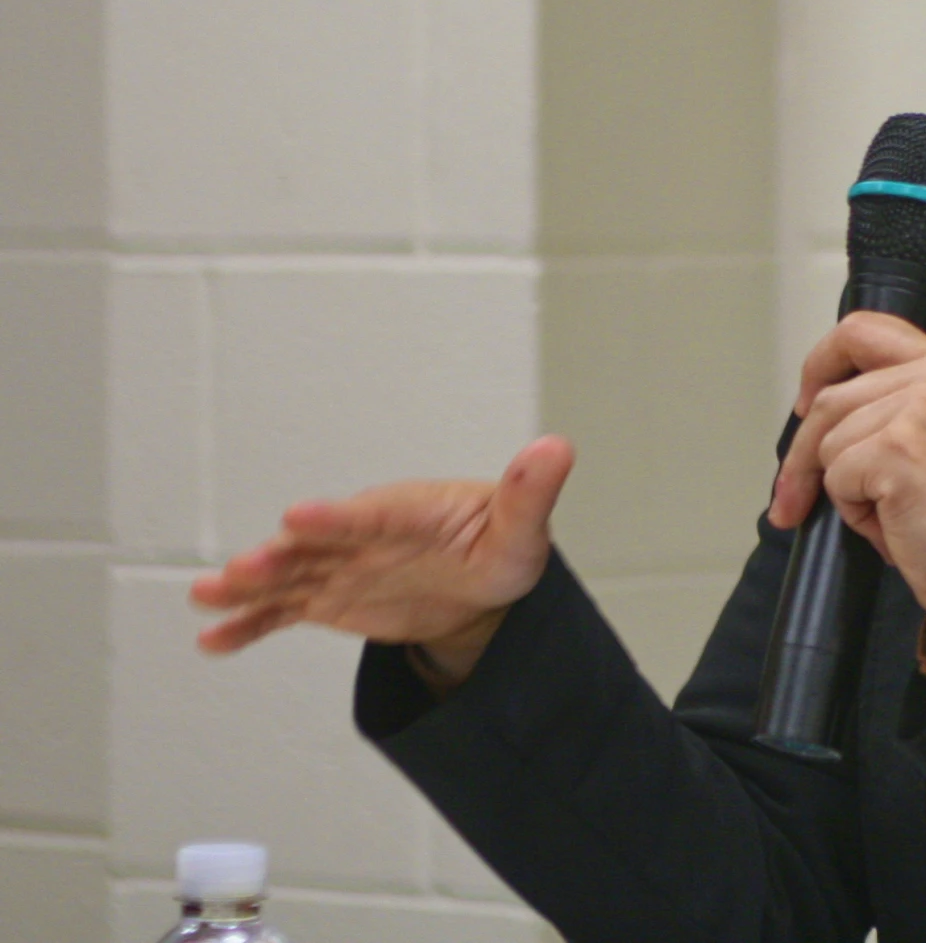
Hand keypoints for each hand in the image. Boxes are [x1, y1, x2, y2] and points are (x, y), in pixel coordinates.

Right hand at [190, 435, 574, 685]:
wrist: (480, 584)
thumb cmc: (502, 544)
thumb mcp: (521, 529)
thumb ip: (530, 495)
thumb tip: (557, 449)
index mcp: (410, 510)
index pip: (373, 514)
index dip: (337, 518)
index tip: (298, 515)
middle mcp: (365, 533)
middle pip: (318, 545)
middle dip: (281, 555)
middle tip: (243, 568)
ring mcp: (342, 565)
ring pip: (289, 575)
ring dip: (249, 586)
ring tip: (205, 597)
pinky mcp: (328, 597)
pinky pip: (283, 611)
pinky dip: (250, 624)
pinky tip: (212, 639)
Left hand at [772, 313, 925, 633]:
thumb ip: (888, 405)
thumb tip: (810, 411)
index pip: (862, 330)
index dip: (820, 364)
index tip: (806, 404)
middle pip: (830, 398)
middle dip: (803, 456)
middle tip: (794, 498)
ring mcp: (923, 408)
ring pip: (829, 440)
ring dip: (842, 488)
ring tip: (889, 510)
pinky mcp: (901, 448)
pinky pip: (837, 475)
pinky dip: (853, 510)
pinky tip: (894, 520)